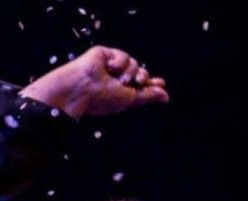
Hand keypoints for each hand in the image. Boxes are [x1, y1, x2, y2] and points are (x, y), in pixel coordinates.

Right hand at [19, 46, 168, 119]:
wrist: (81, 89)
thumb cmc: (102, 98)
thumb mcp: (129, 99)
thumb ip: (147, 96)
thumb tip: (166, 97)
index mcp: (120, 91)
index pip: (140, 85)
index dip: (152, 84)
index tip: (162, 83)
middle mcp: (116, 79)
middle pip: (140, 72)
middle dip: (143, 76)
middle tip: (139, 82)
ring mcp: (110, 66)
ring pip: (133, 63)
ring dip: (130, 72)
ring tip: (119, 79)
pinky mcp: (104, 54)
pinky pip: (122, 55)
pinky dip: (119, 62)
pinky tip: (109, 68)